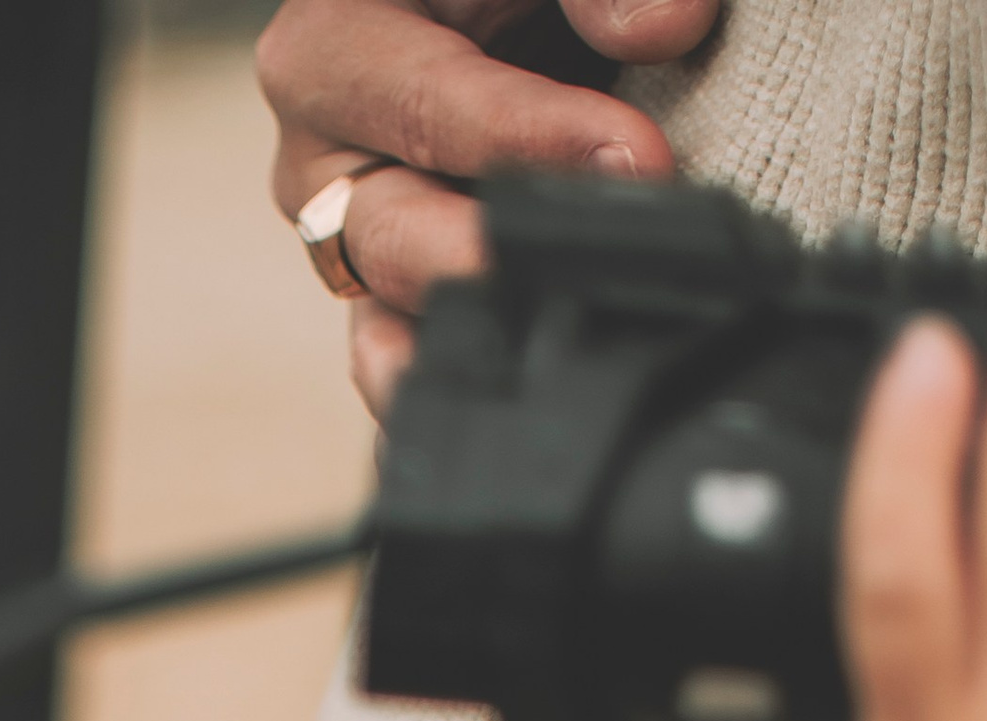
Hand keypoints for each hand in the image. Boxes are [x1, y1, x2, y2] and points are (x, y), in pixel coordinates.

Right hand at [259, 0, 716, 416]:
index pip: (429, 105)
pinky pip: (410, 366)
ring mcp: (356, 246)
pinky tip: (521, 415)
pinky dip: (462, 388)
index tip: (637, 161)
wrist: (480, 15)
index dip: (536, 138)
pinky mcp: (389, 302)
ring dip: (481, 342)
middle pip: (396, 234)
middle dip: (498, 257)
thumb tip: (665, 22)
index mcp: (331, 45)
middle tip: (592, 264)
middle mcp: (322, 162)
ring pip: (396, 322)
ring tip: (553, 365)